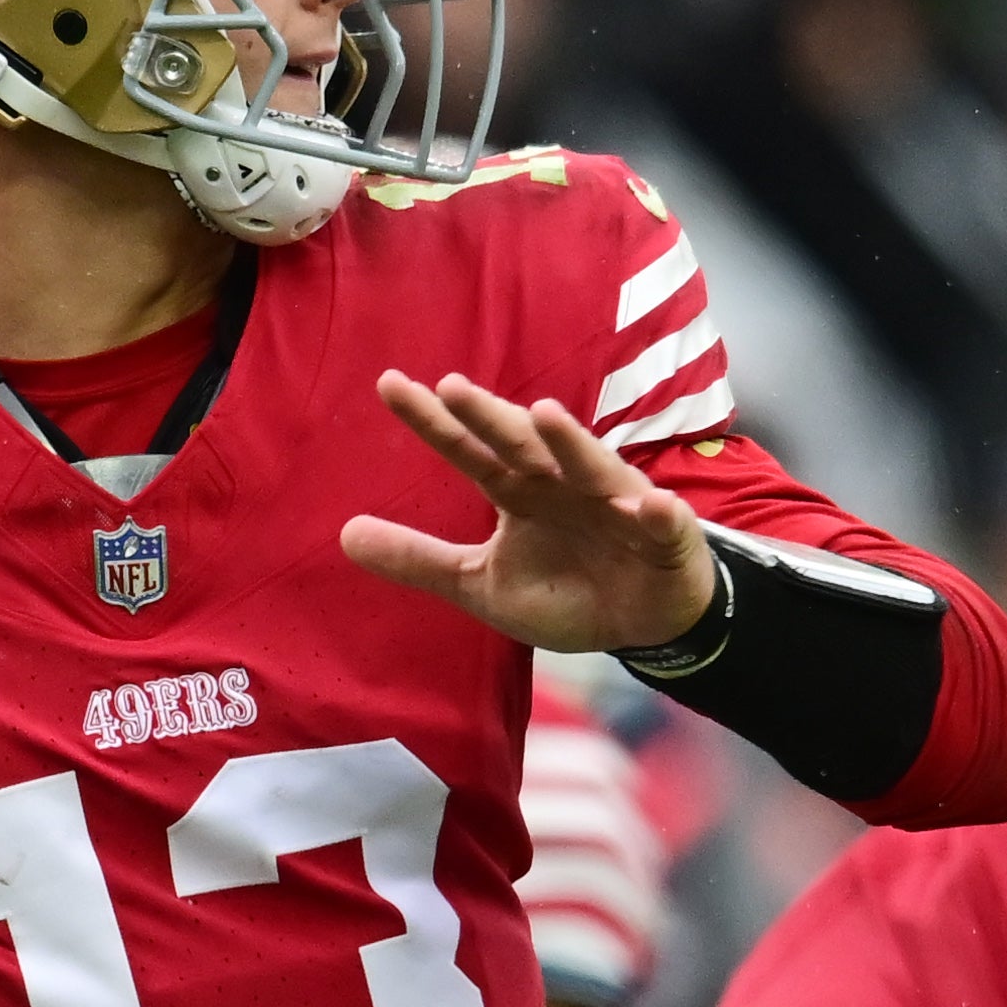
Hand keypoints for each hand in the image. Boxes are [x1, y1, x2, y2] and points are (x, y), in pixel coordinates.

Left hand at [340, 373, 715, 654]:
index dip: (433, 422)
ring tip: (546, 416)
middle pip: (522, 446)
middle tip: (453, 389)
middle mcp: (562, 485)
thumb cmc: (565, 590)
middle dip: (492, 418)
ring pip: (591, 467)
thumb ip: (419, 560)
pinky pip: (662, 523)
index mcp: (519, 492)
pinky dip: (658, 514)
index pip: (469, 452)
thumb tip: (343, 534)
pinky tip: (649, 506)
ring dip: (571, 444)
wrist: (642, 621)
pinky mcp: (663, 536)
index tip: (390, 384)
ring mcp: (614, 504)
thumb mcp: (481, 583)